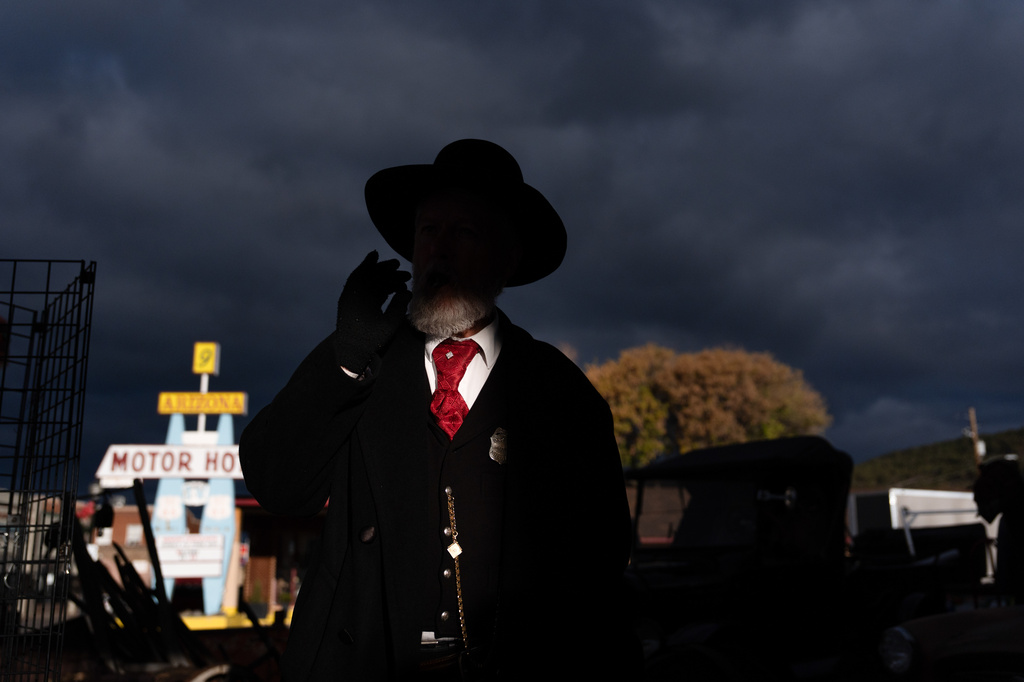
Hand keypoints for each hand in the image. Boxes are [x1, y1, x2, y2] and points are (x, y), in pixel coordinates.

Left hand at [332, 251, 411, 372]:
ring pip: (368, 283)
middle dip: (384, 270)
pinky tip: (390, 289)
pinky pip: (366, 291)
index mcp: (360, 295)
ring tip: (399, 280)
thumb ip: (398, 306)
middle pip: (369, 275)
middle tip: (399, 266)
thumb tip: (407, 292)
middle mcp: (353, 294)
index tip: (396, 264)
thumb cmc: (370, 339)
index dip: (383, 266)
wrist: (351, 352)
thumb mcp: (388, 324)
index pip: (371, 274)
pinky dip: (377, 287)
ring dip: (382, 279)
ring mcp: (352, 300)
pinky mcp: (354, 307)